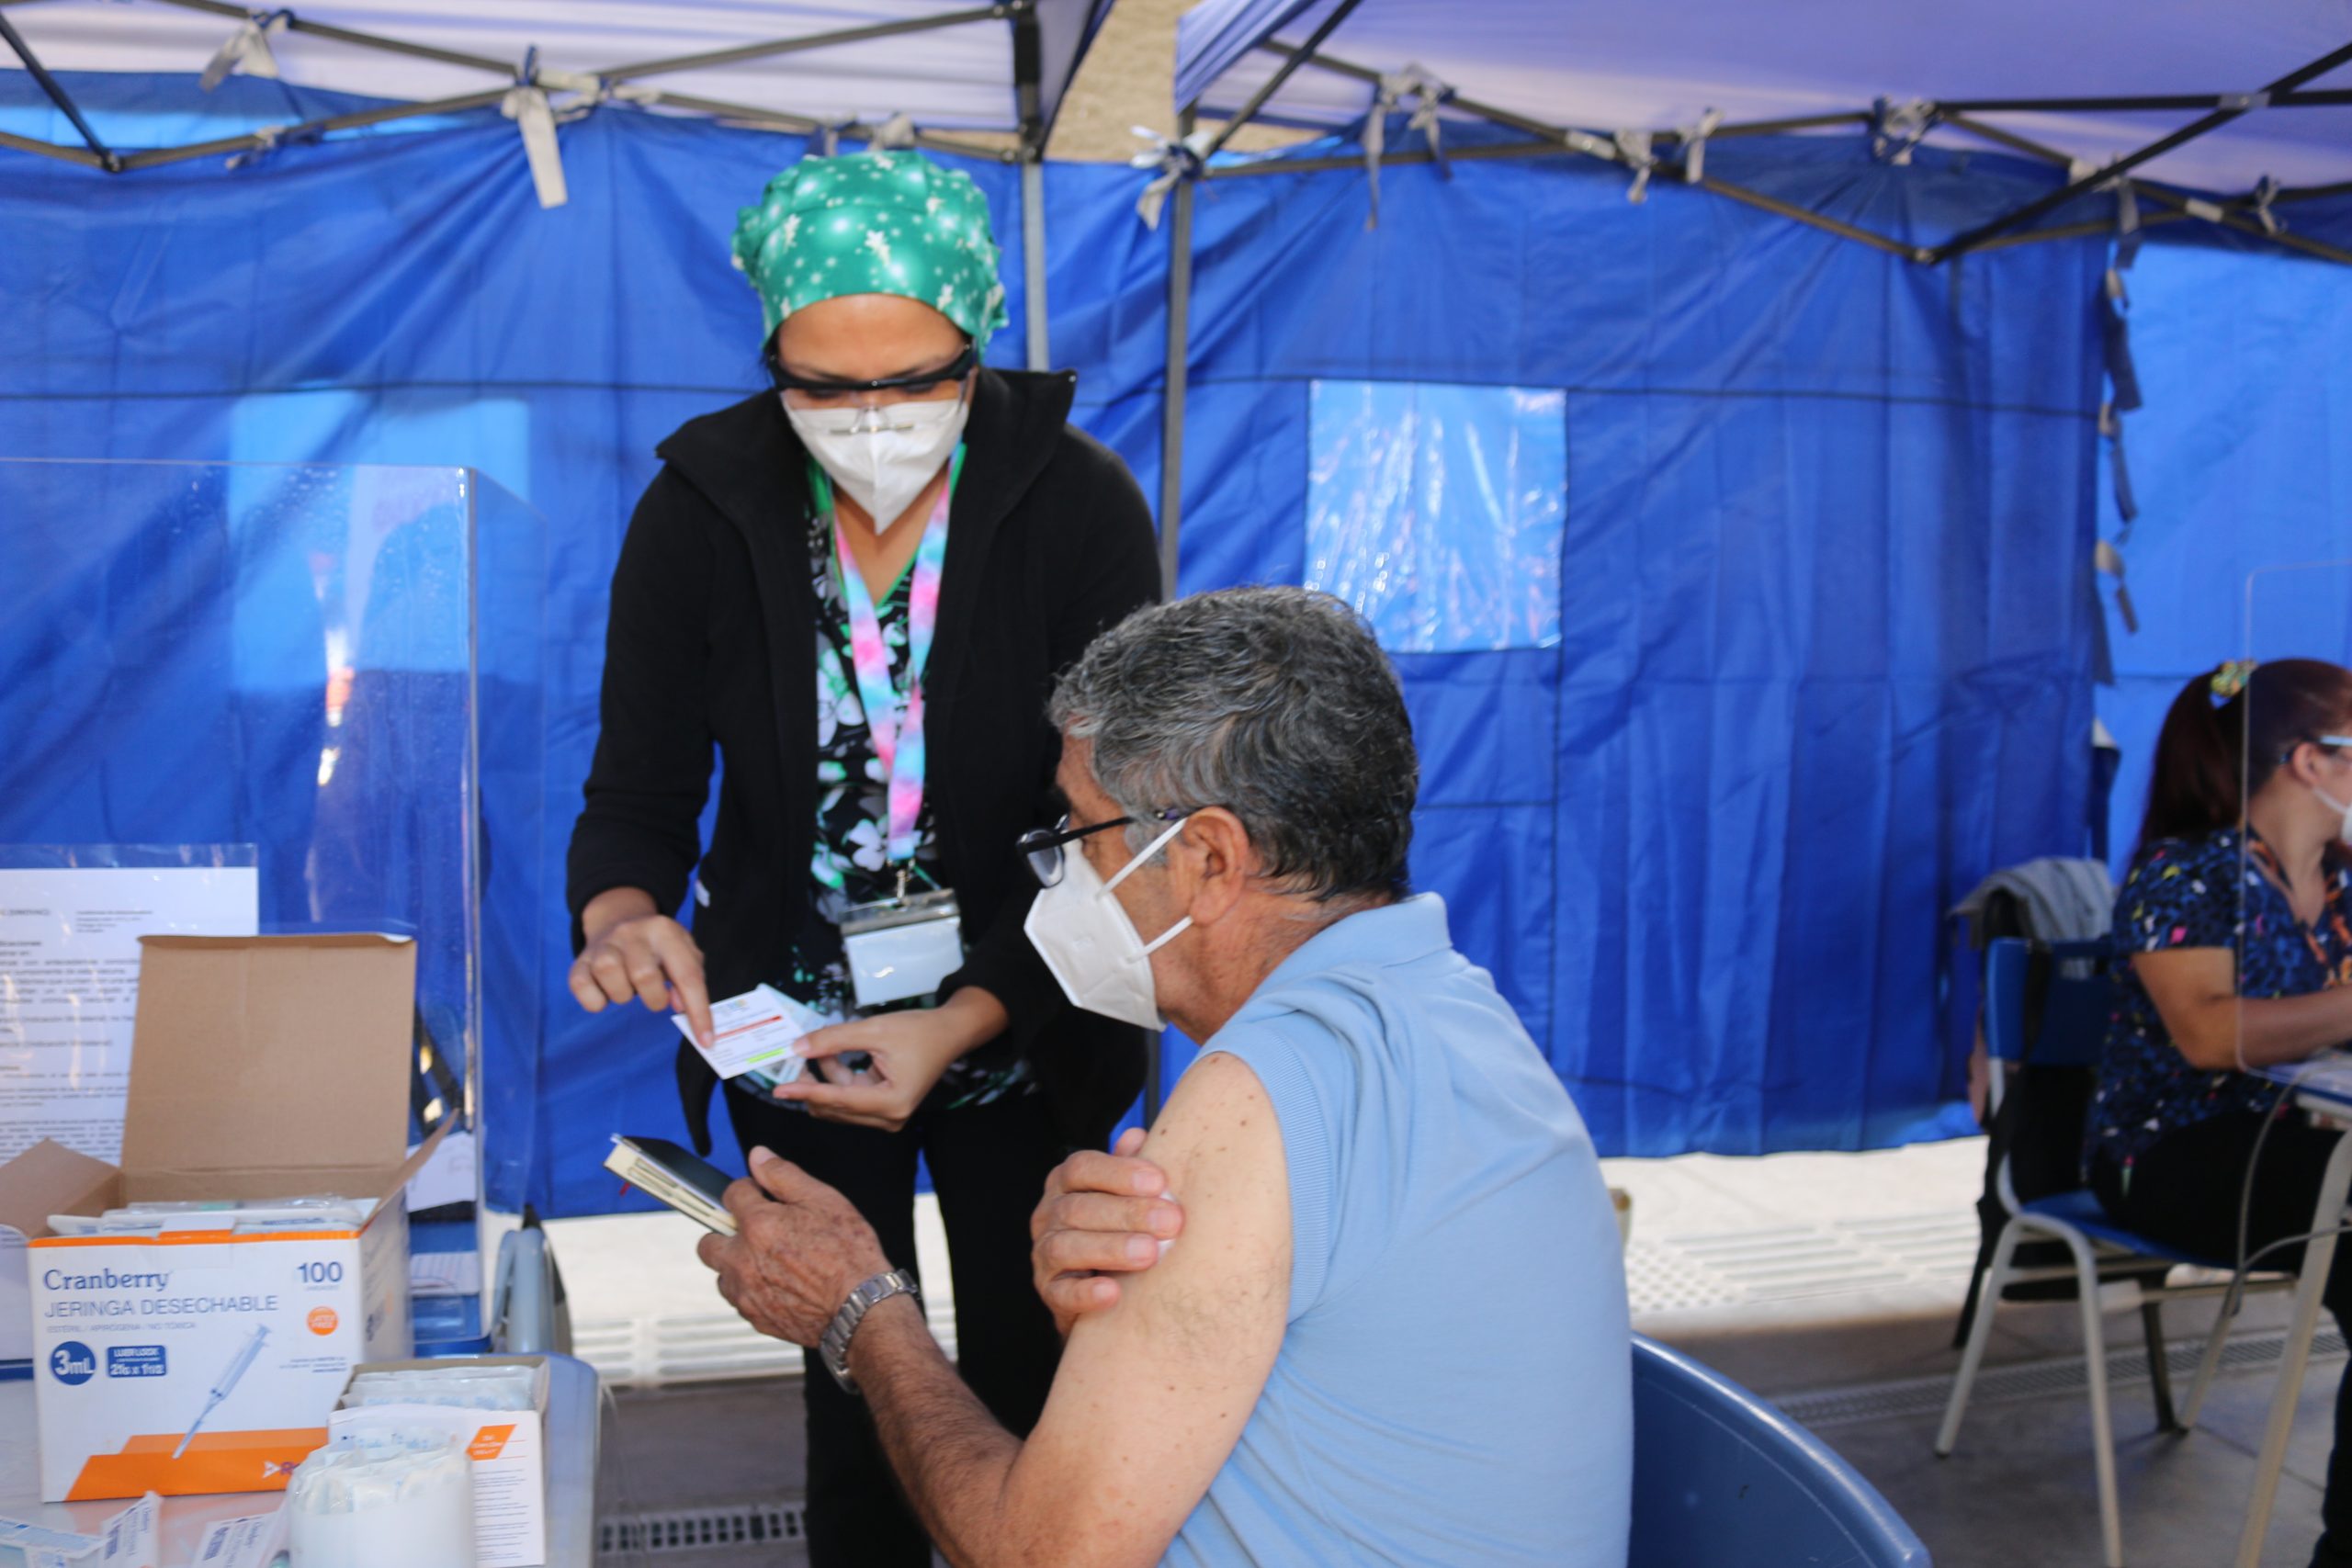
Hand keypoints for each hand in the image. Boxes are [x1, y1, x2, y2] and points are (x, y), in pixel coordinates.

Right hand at [570, 888, 714, 1046]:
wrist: (618, 920)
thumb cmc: (658, 948)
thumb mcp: (683, 953)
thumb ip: (690, 978)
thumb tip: (679, 1005)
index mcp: (665, 931)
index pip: (687, 975)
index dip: (699, 1012)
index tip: (706, 1041)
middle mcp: (633, 933)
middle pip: (643, 975)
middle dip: (654, 999)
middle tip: (655, 997)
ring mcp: (604, 945)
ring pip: (609, 973)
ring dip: (622, 994)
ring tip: (628, 989)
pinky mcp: (580, 960)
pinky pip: (581, 985)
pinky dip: (595, 1000)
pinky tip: (605, 995)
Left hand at [696, 1147, 893, 1346]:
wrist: (861, 1308)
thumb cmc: (849, 1254)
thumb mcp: (824, 1200)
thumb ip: (783, 1175)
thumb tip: (758, 1156)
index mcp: (758, 1225)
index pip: (731, 1193)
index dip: (749, 1190)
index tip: (762, 1196)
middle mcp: (742, 1260)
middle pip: (708, 1241)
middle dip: (726, 1232)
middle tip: (756, 1233)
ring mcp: (746, 1293)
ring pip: (722, 1274)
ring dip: (737, 1265)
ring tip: (771, 1263)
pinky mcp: (755, 1317)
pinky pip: (740, 1300)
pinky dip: (753, 1291)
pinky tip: (781, 1285)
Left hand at [776, 987, 1007, 1132]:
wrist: (949, 1034)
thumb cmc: (918, 1031)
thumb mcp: (873, 1029)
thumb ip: (833, 1039)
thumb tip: (797, 1048)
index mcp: (892, 1102)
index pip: (838, 1100)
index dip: (806, 1092)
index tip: (779, 1089)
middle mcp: (891, 1117)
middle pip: (836, 1108)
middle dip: (813, 1085)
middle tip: (793, 1061)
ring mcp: (889, 1117)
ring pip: (840, 1106)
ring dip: (826, 1082)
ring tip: (822, 1051)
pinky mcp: (885, 1111)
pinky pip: (850, 1101)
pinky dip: (837, 1082)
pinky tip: (834, 1060)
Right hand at [1029, 1127, 1182, 1336]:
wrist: (1105, 1285)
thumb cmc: (1119, 1226)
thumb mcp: (1127, 1194)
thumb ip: (1132, 1167)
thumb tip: (1137, 1137)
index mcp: (1067, 1183)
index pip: (1082, 1168)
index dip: (1119, 1172)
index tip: (1159, 1182)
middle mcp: (1049, 1214)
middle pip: (1079, 1208)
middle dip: (1128, 1213)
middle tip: (1170, 1221)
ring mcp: (1044, 1254)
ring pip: (1066, 1247)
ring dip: (1111, 1249)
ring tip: (1149, 1253)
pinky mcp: (1049, 1292)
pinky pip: (1061, 1293)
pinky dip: (1086, 1293)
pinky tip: (1113, 1293)